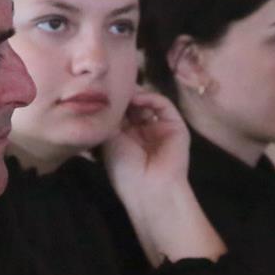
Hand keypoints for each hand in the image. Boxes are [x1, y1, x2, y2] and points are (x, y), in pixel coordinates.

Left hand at [102, 91, 224, 264]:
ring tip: (123, 92)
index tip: (100, 91)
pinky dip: (150, 97)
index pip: (120, 111)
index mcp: (127, 136)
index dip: (112, 101)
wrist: (149, 188)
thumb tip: (109, 96)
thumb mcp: (109, 140)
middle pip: (134, 104)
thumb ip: (111, 117)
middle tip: (112, 87)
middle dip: (123, 95)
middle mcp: (143, 129)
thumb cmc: (124, 169)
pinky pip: (163, 105)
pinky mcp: (175, 125)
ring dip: (135, 95)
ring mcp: (159, 126)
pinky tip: (137, 98)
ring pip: (148, 101)